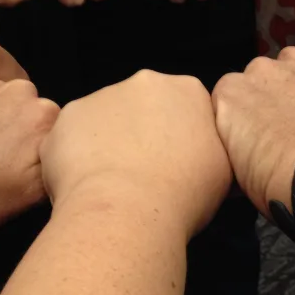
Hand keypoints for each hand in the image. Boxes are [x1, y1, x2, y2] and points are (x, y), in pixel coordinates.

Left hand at [40, 71, 231, 238]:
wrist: (127, 212)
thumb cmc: (182, 196)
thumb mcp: (223, 170)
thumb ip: (211, 145)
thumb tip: (202, 151)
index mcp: (187, 90)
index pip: (184, 105)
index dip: (177, 135)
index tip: (174, 161)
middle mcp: (146, 82)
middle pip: (143, 105)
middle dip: (141, 131)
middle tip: (143, 171)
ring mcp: (105, 94)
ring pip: (106, 118)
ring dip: (108, 142)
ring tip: (113, 182)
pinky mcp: (71, 114)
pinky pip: (74, 134)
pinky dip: (78, 154)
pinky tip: (88, 181)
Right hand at [212, 48, 294, 214]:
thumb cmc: (281, 181)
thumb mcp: (241, 171)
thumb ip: (238, 141)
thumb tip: (246, 147)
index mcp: (231, 92)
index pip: (229, 97)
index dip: (244, 116)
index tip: (257, 135)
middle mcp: (261, 68)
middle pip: (262, 78)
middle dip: (272, 97)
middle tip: (288, 129)